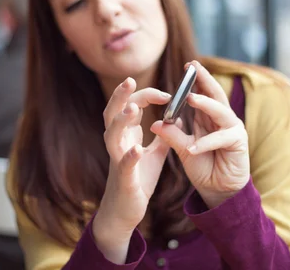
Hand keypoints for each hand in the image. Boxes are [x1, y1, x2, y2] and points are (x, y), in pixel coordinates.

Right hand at [92, 77, 171, 262]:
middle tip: (129, 80)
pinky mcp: (123, 178)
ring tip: (131, 110)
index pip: (131, 105)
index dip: (146, 95)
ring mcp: (117, 159)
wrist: (125, 210)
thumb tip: (178, 120)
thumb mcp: (153, 155)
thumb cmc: (137, 180)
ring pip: (112, 135)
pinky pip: (123, 164)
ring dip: (120, 122)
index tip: (167, 94)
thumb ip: (163, 137)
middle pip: (112, 113)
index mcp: (126, 135)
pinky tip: (137, 150)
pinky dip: (129, 156)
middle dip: (120, 96)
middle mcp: (118, 143)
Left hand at [150, 61, 249, 208]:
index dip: (196, 80)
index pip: (203, 93)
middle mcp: (223, 120)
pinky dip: (205, 143)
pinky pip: (220, 139)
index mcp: (208, 117)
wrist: (218, 191)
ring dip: (205, 105)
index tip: (188, 65)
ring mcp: (233, 130)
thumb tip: (156, 123)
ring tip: (190, 98)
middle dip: (204, 80)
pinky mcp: (238, 144)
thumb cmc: (203, 167)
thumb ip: (173, 135)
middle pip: (215, 95)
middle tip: (194, 66)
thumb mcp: (184, 149)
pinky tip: (192, 148)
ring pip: (220, 112)